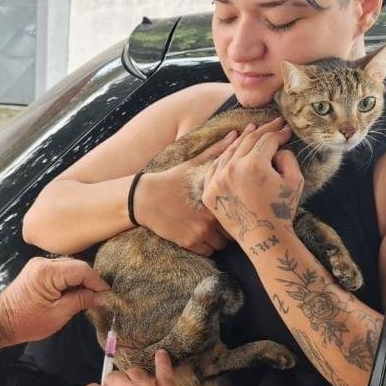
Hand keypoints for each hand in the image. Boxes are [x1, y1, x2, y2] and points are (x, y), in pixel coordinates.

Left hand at [0, 257, 108, 344]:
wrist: (2, 322)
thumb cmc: (27, 322)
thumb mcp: (59, 315)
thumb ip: (81, 301)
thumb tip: (101, 297)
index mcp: (47, 272)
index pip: (81, 269)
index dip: (96, 281)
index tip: (107, 295)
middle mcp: (43, 262)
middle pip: (76, 265)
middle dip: (90, 280)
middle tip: (100, 297)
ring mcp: (39, 264)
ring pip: (69, 266)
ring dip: (81, 279)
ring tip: (90, 296)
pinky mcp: (37, 270)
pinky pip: (61, 270)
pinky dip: (71, 279)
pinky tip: (76, 292)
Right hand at [137, 133, 238, 255]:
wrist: (145, 198)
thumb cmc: (172, 179)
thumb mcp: (195, 164)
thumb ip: (218, 151)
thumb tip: (236, 133)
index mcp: (215, 196)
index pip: (240, 210)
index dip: (238, 210)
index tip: (234, 209)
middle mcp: (210, 217)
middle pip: (233, 230)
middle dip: (230, 227)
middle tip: (224, 221)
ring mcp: (200, 232)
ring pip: (221, 244)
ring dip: (218, 238)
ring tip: (210, 228)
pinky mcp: (188, 243)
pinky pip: (208, 252)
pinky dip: (206, 246)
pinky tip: (199, 235)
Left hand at [203, 118, 302, 244]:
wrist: (263, 238)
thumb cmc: (282, 210)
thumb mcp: (295, 181)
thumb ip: (288, 157)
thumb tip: (277, 147)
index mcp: (254, 165)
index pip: (267, 140)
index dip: (279, 133)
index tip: (286, 130)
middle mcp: (232, 169)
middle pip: (247, 141)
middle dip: (263, 130)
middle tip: (273, 123)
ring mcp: (217, 180)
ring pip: (229, 152)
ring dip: (242, 140)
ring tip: (251, 129)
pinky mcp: (209, 192)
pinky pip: (216, 168)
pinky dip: (225, 157)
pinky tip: (232, 150)